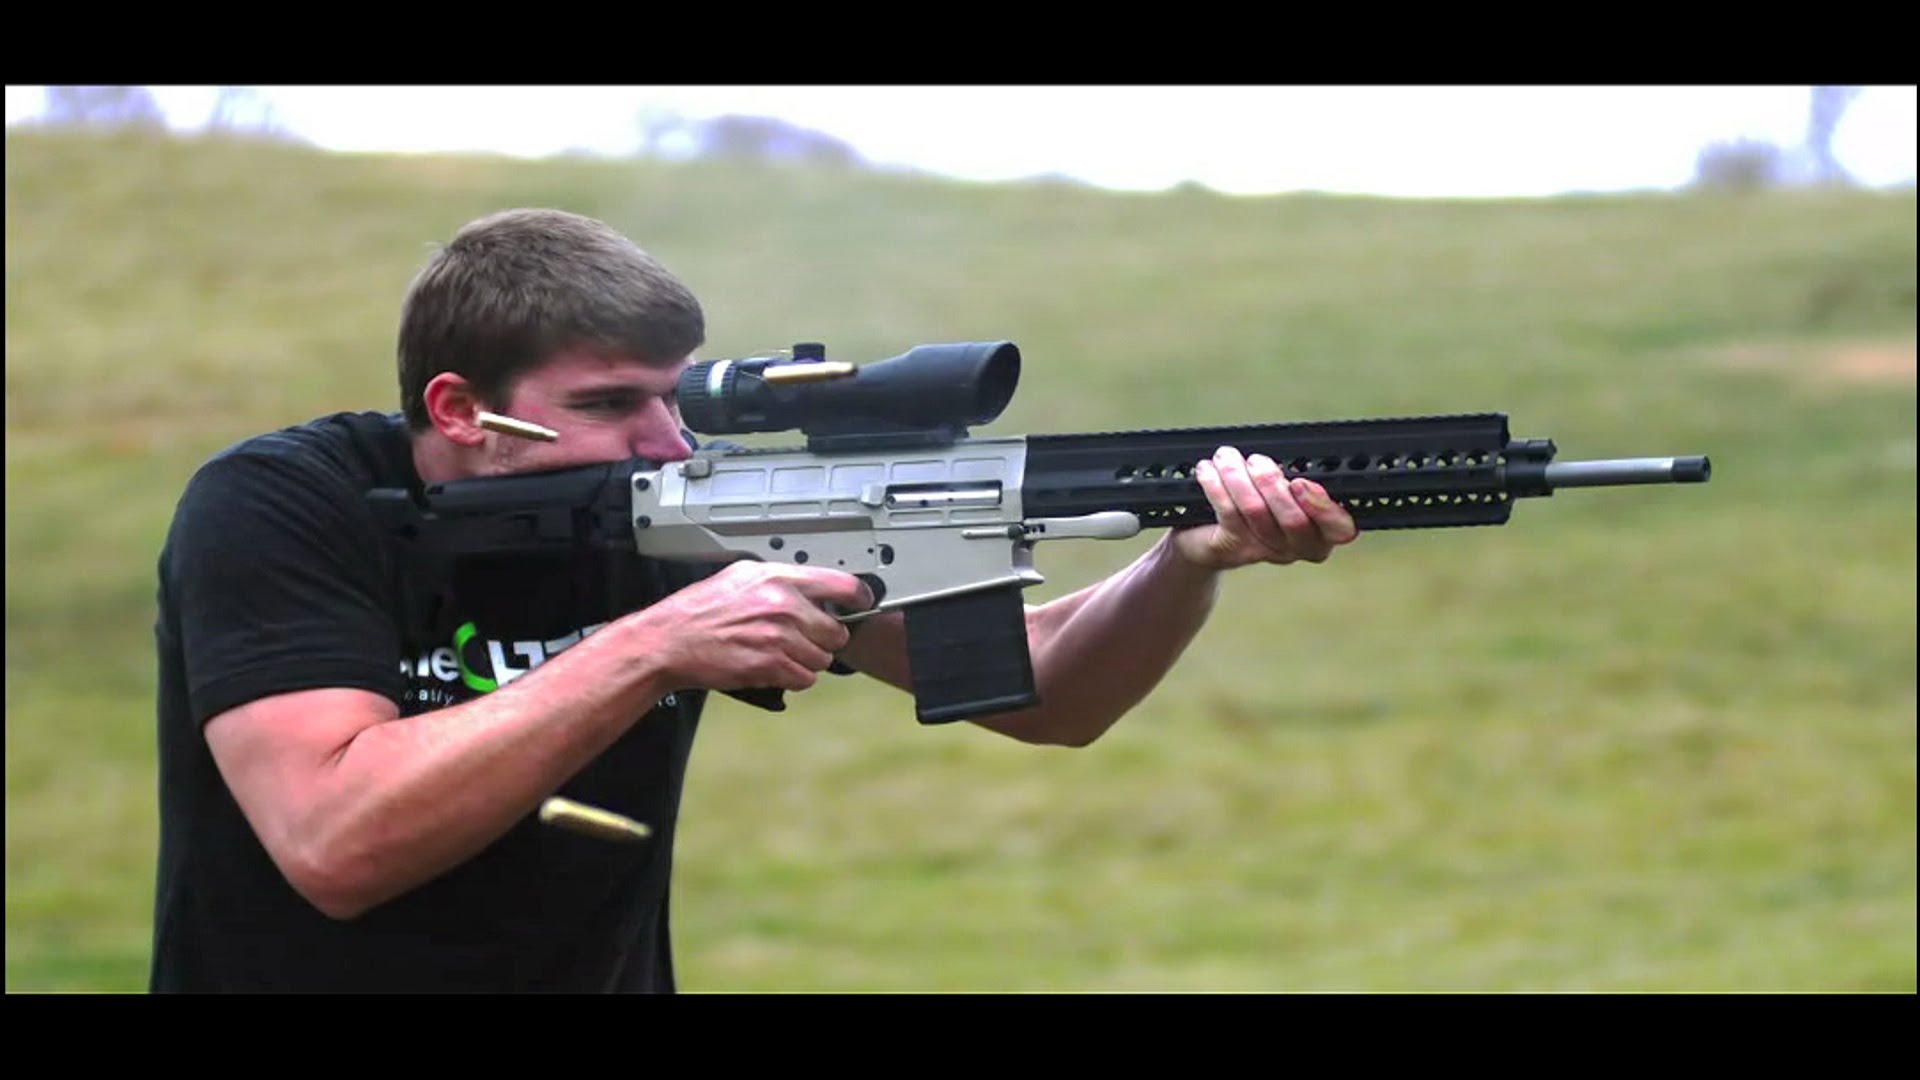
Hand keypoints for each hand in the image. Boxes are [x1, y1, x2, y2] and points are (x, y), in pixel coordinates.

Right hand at [636, 562, 874, 692]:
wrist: (670, 640)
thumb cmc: (701, 610)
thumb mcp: (741, 576)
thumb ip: (781, 579)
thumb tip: (815, 585)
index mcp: (779, 578)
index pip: (842, 584)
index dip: (859, 596)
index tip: (864, 602)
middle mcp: (783, 606)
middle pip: (836, 630)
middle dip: (823, 638)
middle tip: (803, 637)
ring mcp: (778, 638)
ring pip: (822, 659)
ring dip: (807, 660)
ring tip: (781, 653)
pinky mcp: (770, 667)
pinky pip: (805, 679)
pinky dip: (794, 678)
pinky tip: (774, 667)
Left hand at [1171, 446, 1358, 569]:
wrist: (1209, 537)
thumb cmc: (1257, 504)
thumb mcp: (1284, 490)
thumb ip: (1296, 480)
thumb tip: (1291, 458)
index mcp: (1322, 531)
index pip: (1339, 528)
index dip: (1322, 507)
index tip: (1301, 483)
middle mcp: (1297, 546)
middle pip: (1294, 520)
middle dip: (1271, 484)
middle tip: (1256, 461)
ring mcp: (1265, 551)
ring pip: (1257, 512)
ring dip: (1238, 477)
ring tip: (1226, 457)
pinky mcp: (1233, 548)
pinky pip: (1228, 513)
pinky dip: (1215, 485)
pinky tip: (1207, 470)